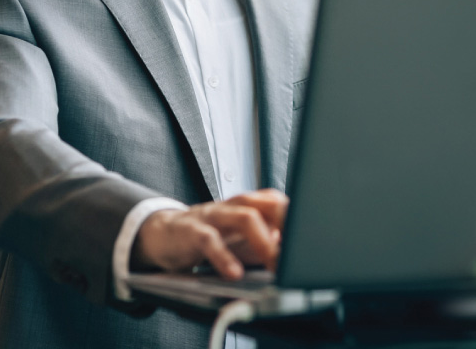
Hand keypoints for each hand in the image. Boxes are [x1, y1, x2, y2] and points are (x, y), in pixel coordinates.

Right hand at [132, 189, 288, 279]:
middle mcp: (233, 206)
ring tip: (275, 263)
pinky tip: (234, 273)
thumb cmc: (207, 238)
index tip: (313, 242)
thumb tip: (295, 259)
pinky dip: (224, 257)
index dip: (298, 220)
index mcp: (248, 206)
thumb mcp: (241, 244)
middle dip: (288, 226)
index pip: (280, 204)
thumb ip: (267, 246)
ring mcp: (212, 215)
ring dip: (264, 241)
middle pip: (268, 204)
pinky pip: (209, 240)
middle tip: (301, 252)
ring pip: (243, 216)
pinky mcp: (190, 231)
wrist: (162, 234)